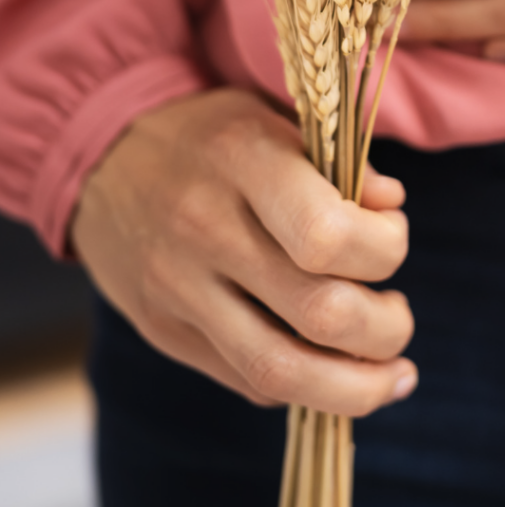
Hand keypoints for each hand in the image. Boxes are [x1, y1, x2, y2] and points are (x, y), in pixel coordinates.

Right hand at [70, 88, 416, 414]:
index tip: (392, 237)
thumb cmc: (214, 136)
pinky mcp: (163, 331)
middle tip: (398, 315)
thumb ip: (341, 164)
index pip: (326, 234)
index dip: (384, 249)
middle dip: (384, 328)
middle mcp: (206, 229)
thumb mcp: (277, 120)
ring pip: (279, 370)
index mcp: (243, 161)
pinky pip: (245, 379)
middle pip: (318, 311)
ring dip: (355, 386)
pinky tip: (335, 372)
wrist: (103, 158)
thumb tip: (392, 207)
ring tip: (392, 372)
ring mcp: (177, 289)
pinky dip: (305, 386)